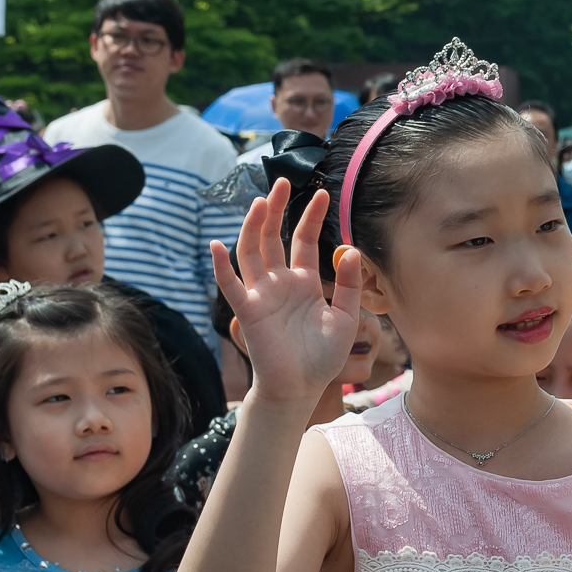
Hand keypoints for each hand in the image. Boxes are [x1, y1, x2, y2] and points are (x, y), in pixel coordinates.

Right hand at [213, 179, 364, 402]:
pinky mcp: (248, 311)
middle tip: (282, 183)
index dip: (311, 218)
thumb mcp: (347, 317)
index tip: (323, 194)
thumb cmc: (323, 357)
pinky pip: (231, 286)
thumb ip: (350, 285)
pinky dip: (222, 267)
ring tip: (260, 202)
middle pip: (273, 238)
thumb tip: (352, 249)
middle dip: (277, 211)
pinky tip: (218, 246)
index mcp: (303, 282)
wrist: (302, 388)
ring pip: (252, 253)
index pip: (303, 241)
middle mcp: (280, 283)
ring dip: (253, 228)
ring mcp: (262, 295)